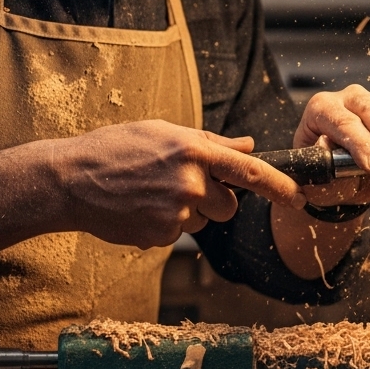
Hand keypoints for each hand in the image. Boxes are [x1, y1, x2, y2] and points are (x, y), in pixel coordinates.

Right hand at [51, 119, 305, 248]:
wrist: (70, 180)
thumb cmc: (115, 148)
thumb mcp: (164, 132)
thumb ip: (210, 143)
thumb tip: (247, 146)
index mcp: (194, 151)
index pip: (249, 172)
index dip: (279, 186)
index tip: (298, 197)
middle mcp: (189, 183)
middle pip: (229, 206)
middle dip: (215, 200)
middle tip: (182, 185)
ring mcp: (175, 213)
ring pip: (203, 220)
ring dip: (188, 211)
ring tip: (152, 193)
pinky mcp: (160, 236)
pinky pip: (177, 234)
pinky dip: (164, 224)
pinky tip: (140, 207)